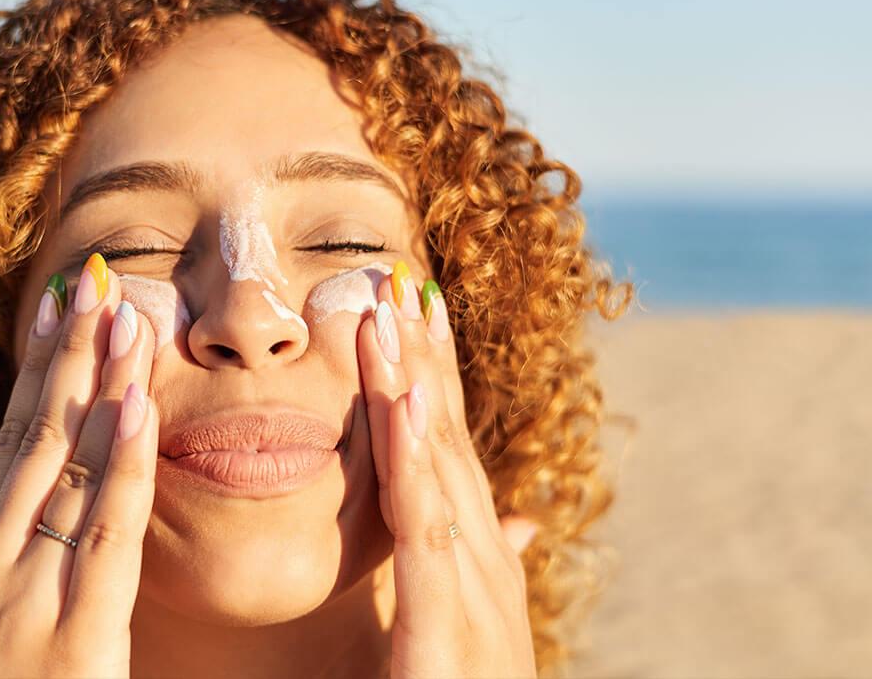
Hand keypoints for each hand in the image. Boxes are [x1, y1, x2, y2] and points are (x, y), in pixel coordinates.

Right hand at [0, 254, 159, 678]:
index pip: (7, 443)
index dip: (37, 372)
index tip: (58, 308)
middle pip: (33, 439)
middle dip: (67, 357)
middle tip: (95, 282)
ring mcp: (19, 600)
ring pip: (64, 470)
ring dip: (97, 387)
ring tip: (123, 317)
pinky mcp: (72, 637)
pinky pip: (103, 535)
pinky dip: (119, 465)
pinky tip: (135, 406)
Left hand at [357, 262, 536, 678]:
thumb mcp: (468, 628)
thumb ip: (481, 569)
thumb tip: (521, 521)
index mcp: (483, 565)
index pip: (455, 455)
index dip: (439, 380)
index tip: (419, 314)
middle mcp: (487, 570)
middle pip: (449, 443)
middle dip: (428, 358)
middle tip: (406, 279)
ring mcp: (477, 599)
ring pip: (439, 469)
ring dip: (416, 382)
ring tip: (393, 310)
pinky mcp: (445, 634)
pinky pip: (426, 533)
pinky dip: (414, 462)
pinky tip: (400, 402)